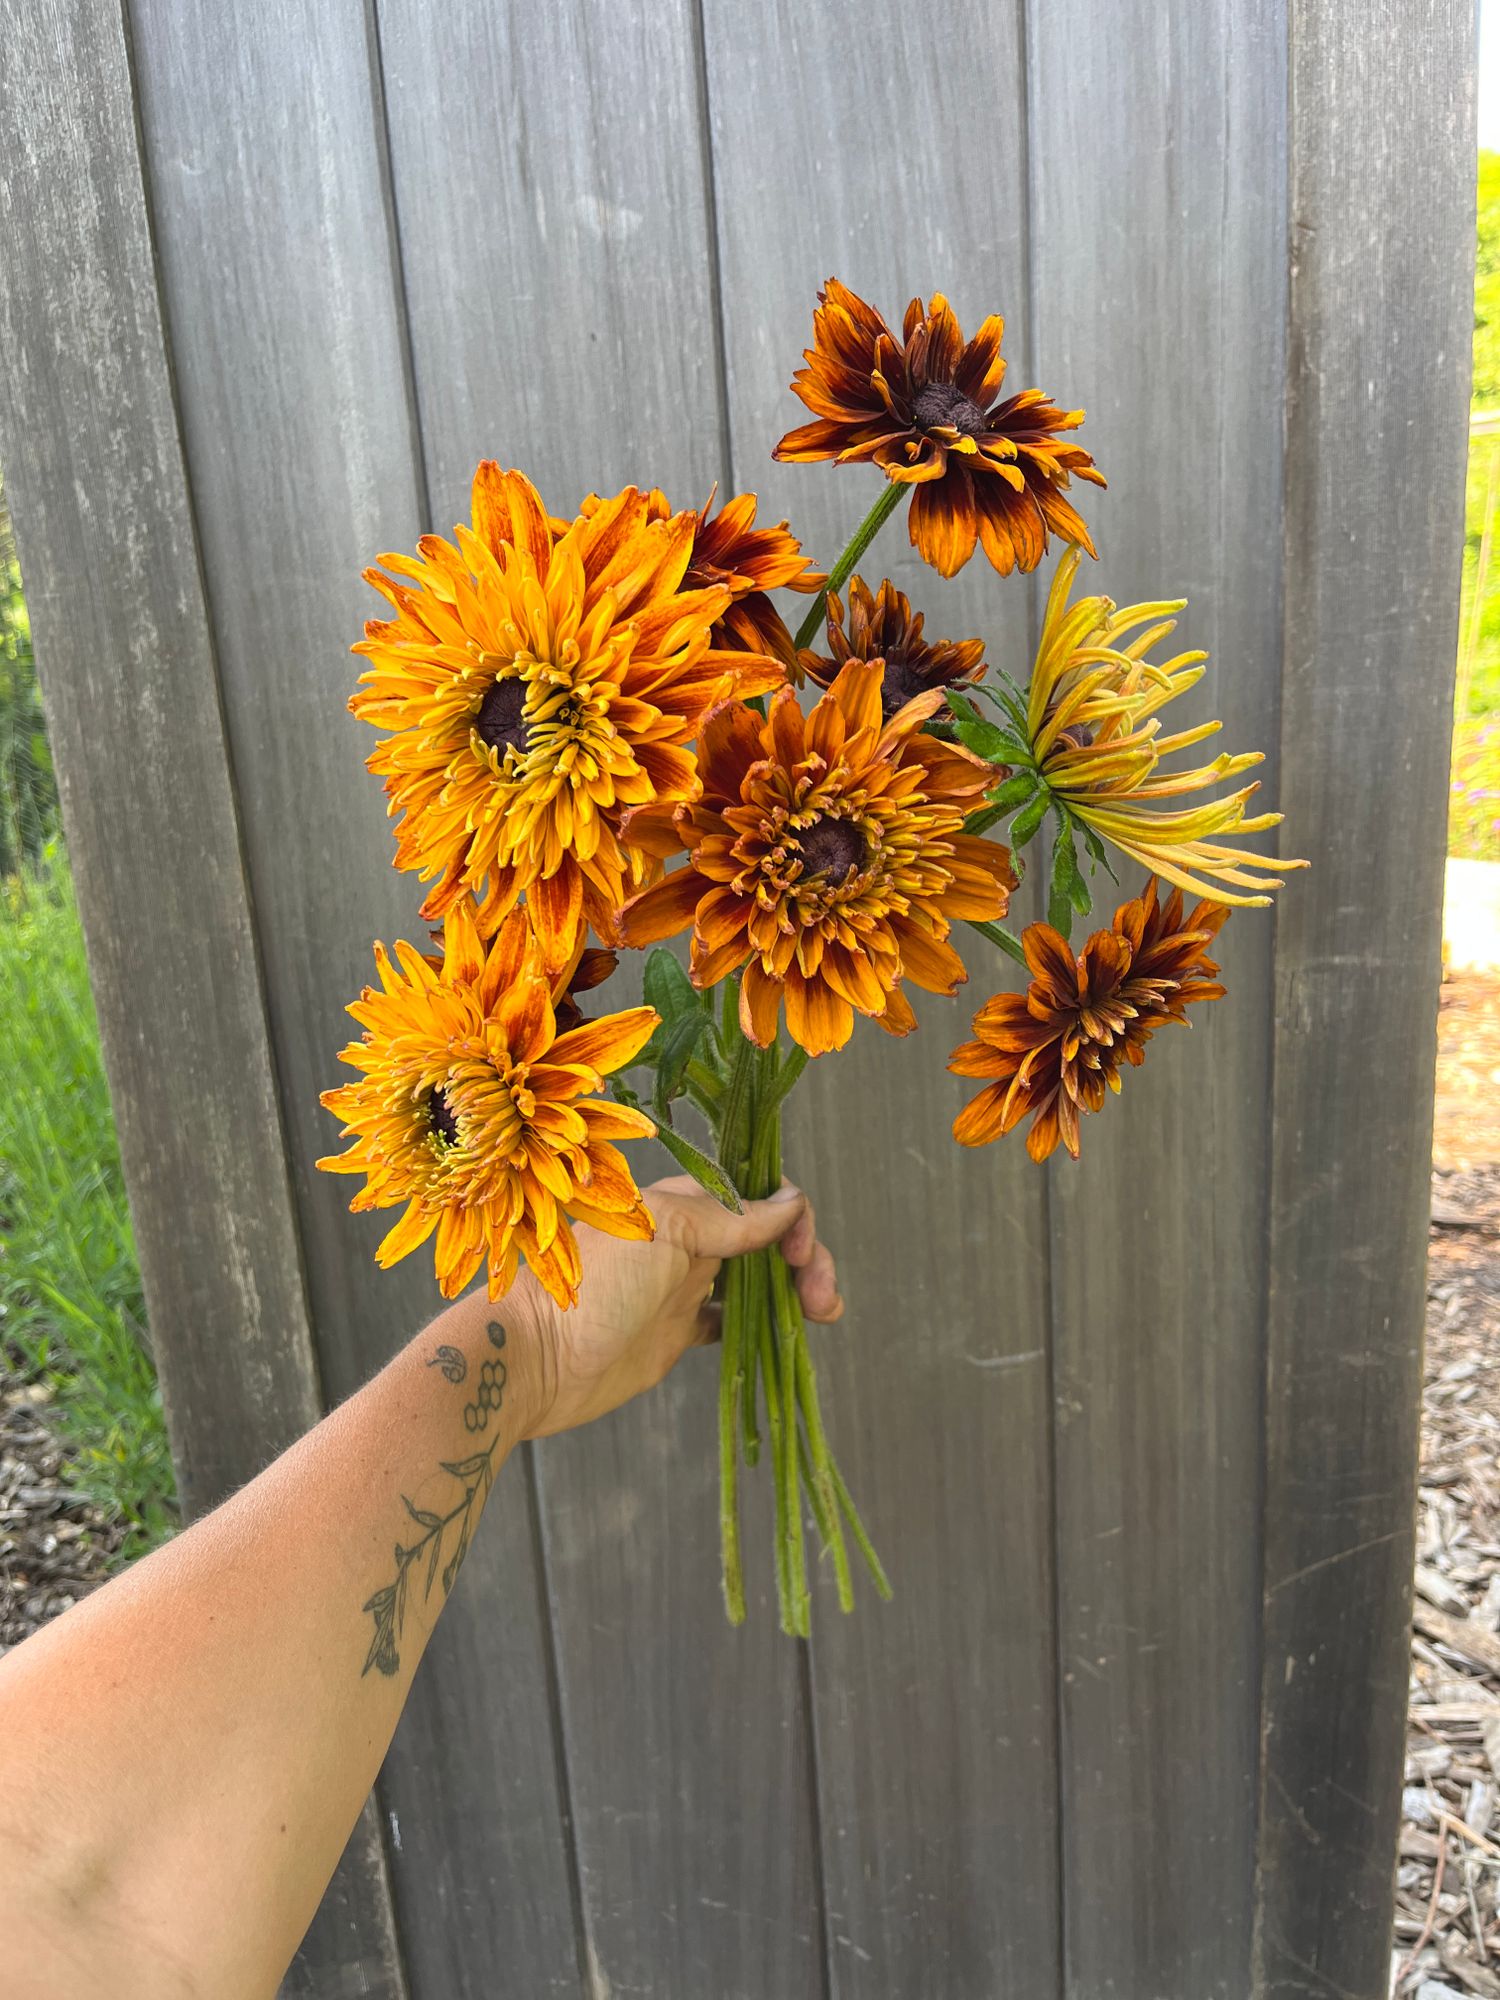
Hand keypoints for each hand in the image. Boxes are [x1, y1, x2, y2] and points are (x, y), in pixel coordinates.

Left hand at [516, 1176, 842, 1438]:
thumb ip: (729, 1218)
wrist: (533, 1362)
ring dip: (792, 1289)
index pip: (757, 1193)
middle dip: (806, 1259)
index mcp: (681, 1203)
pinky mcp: (674, 1333)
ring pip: (755, 1278)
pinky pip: (731, 1320)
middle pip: (766, 1236)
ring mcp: (680, 1287)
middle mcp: (685, 1240)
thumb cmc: (590, 1287)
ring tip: (821, 1314)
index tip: (803, 1254)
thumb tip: (791, 1203)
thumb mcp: (666, 1233)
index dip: (792, 1216)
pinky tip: (782, 1333)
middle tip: (823, 1301)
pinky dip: (762, 1322)